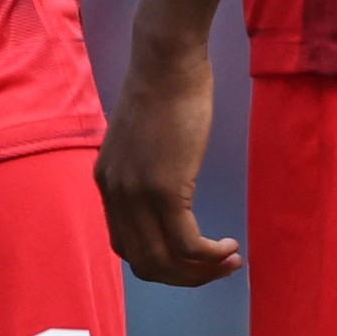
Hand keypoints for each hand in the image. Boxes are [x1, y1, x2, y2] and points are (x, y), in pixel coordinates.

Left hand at [97, 27, 239, 287]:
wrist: (167, 59)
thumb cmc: (164, 88)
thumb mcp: (144, 138)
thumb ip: (145, 169)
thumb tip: (167, 189)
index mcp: (108, 183)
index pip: (127, 246)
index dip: (163, 262)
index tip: (193, 258)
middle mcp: (115, 194)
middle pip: (145, 264)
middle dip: (184, 276)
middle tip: (216, 268)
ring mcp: (137, 194)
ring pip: (165, 261)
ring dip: (199, 272)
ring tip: (228, 261)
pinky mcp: (164, 188)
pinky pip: (187, 244)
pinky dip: (210, 255)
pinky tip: (228, 247)